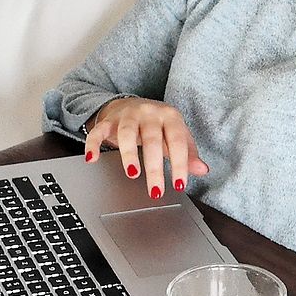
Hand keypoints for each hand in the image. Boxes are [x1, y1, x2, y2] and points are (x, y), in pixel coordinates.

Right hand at [83, 97, 209, 199]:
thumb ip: (189, 153)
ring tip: (133, 174)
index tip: (179, 185)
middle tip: (156, 191)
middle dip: (154, 167)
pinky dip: (93, 144)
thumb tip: (203, 170)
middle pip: (152, 140)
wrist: (130, 104)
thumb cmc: (157, 124)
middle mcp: (149, 113)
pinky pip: (99, 131)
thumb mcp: (175, 135)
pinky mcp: (108, 121)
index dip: (180, 163)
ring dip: (129, 154)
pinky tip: (93, 159)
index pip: (176, 140)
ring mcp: (127, 116)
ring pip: (127, 134)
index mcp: (170, 116)